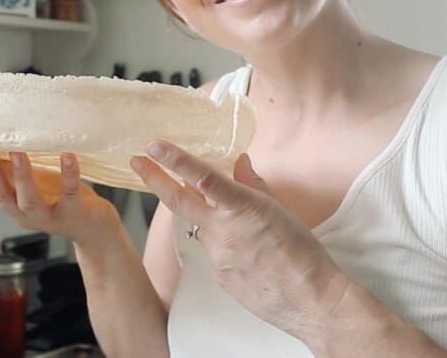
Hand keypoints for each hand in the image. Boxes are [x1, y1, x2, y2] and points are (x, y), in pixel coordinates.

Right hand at [0, 150, 121, 245]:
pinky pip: (69, 194)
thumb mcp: (33, 185)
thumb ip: (14, 171)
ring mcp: (49, 216)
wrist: (95, 231)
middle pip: (1, 196)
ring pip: (30, 200)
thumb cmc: (62, 200)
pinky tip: (68, 156)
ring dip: (22, 177)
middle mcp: (26, 214)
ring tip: (19, 153)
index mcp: (14, 205)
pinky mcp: (74, 214)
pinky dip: (69, 175)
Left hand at [131, 140, 349, 340]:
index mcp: (241, 207)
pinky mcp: (216, 275)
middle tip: (136, 161)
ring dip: (212, 221)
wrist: (310, 300)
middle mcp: (222, 230)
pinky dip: (225, 246)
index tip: (153, 146)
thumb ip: (253, 183)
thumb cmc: (303, 252)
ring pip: (202, 228)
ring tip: (249, 234)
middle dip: (153, 178)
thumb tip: (239, 162)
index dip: (174, 159)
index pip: (200, 177)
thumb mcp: (280, 209)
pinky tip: (250, 256)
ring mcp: (215, 254)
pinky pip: (214, 252)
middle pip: (176, 200)